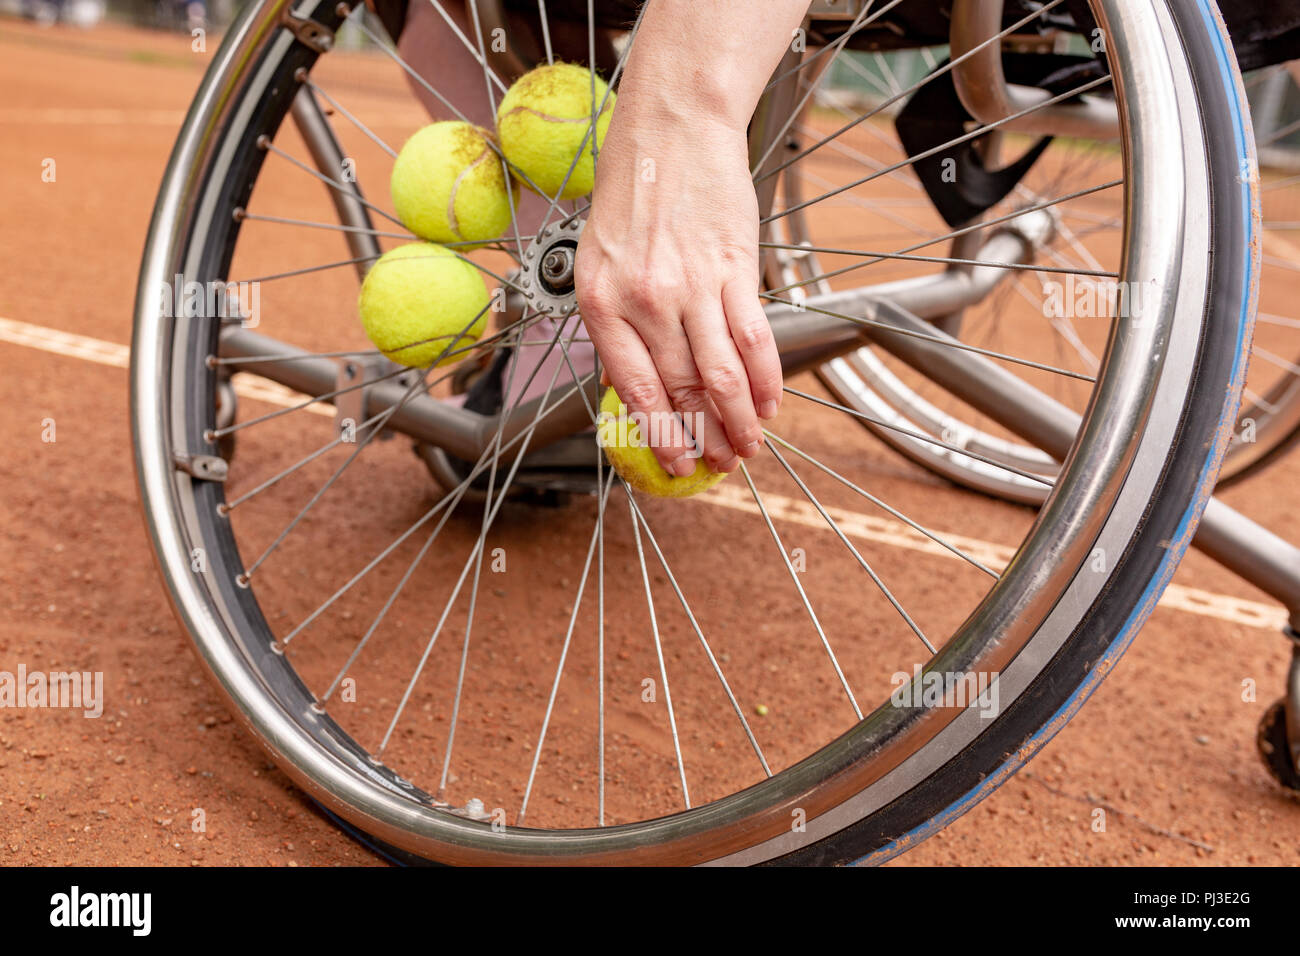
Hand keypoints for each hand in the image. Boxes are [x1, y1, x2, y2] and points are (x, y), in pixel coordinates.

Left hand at [575, 105, 781, 476]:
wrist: (671, 131)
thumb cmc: (631, 195)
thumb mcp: (595, 262)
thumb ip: (613, 325)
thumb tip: (629, 386)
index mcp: (603, 304)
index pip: (637, 390)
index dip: (661, 436)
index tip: (675, 464)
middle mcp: (646, 301)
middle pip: (684, 391)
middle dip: (705, 438)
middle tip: (721, 463)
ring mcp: (693, 286)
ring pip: (724, 376)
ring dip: (740, 422)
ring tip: (749, 447)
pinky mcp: (734, 269)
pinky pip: (755, 338)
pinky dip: (765, 379)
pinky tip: (769, 403)